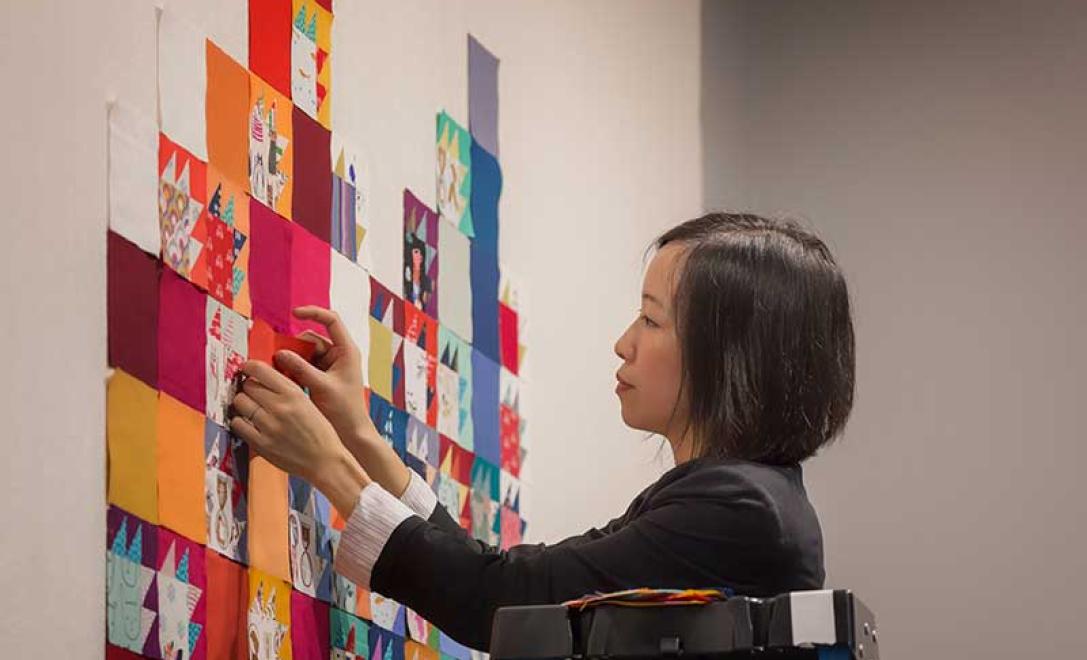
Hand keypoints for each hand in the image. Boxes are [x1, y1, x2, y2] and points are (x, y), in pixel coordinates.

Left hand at [230, 360, 369, 509]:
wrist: (325, 461)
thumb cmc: (320, 433)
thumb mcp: (308, 403)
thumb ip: (287, 390)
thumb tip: (264, 379)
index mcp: (294, 394)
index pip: (261, 370)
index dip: (250, 367)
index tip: (247, 368)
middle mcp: (280, 407)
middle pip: (247, 385)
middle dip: (248, 386)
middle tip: (252, 391)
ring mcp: (269, 426)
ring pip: (240, 403)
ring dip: (243, 403)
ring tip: (251, 407)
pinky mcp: (261, 443)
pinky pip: (238, 424)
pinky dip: (240, 421)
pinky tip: (249, 422)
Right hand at [277, 306, 377, 442]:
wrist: (351, 433)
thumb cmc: (345, 411)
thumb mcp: (322, 386)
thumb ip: (301, 368)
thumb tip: (280, 353)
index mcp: (347, 351)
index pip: (331, 320)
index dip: (313, 313)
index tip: (294, 313)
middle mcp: (338, 355)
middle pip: (312, 339)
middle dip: (294, 345)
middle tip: (277, 355)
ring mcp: (329, 366)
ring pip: (304, 353)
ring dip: (291, 359)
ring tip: (277, 368)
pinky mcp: (320, 377)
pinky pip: (302, 366)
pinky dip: (292, 369)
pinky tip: (281, 377)